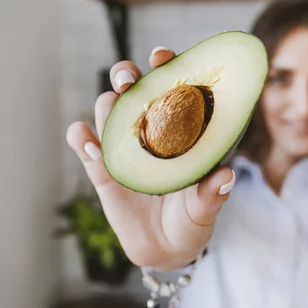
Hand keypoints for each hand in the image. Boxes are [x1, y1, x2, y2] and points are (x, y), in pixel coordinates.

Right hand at [66, 47, 234, 271]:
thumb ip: (211, 195)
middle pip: (133, 91)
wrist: (165, 250)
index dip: (166, 67)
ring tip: (113, 111)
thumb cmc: (192, 222)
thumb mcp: (204, 211)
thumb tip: (225, 176)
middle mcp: (150, 132)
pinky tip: (87, 142)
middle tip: (129, 80)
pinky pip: (84, 145)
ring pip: (107, 111)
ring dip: (107, 105)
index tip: (161, 57)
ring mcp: (124, 148)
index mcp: (179, 132)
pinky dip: (81, 138)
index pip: (172, 88)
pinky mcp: (101, 171)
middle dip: (127, 77)